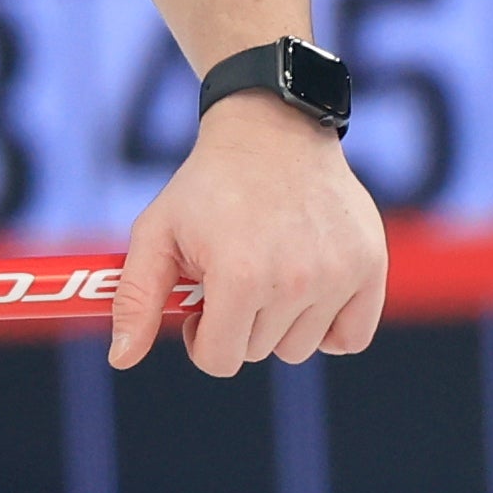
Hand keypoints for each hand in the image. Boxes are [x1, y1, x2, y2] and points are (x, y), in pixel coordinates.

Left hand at [121, 87, 388, 377]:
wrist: (272, 132)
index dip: (202, 338)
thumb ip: (135, 299)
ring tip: (272, 271)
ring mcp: (339, 274)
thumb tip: (122, 360)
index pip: (220, 360)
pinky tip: (309, 291)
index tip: (203, 306)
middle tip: (236, 274)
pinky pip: (350, 338)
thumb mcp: (156, 233)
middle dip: (240, 323)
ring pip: (302, 348)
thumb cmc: (208, 187)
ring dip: (281, 323)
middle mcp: (296, 280)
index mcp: (240, 276)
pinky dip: (330, 327)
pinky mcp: (370, 265)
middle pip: (259, 352)